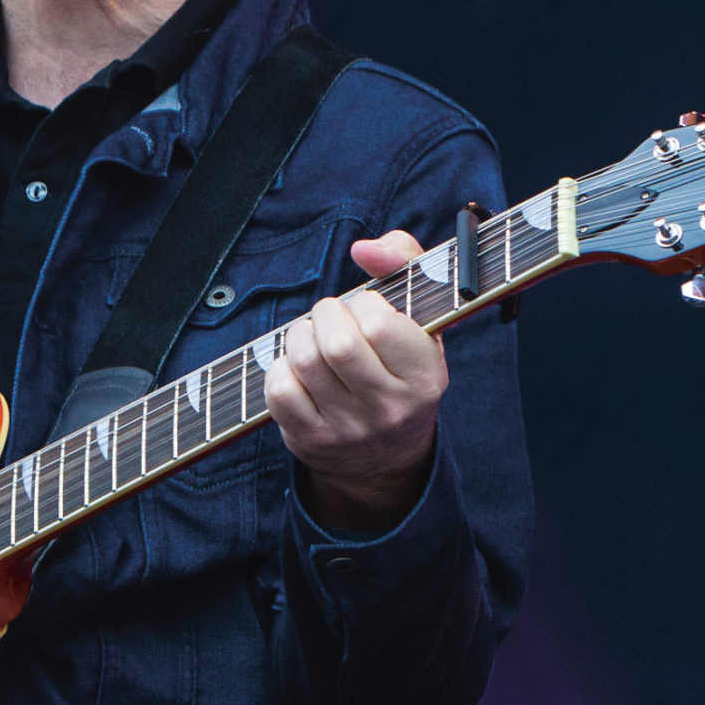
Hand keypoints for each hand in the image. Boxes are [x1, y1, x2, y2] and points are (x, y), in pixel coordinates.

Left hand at [265, 230, 445, 530]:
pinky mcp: (311, 440)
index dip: (362, 304)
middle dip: (325, 314)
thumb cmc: (399, 366)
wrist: (386, 456)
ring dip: (300, 335)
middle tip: (331, 318)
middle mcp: (390, 408)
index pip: (380, 325)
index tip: (365, 308)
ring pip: (303, 361)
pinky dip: (281, 366)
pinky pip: (279, 389)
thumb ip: (403, 261)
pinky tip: (298, 367)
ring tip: (313, 337)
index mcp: (425, 376)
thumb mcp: (420, 317)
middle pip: (337, 344)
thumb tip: (364, 248)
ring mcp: (348, 429)